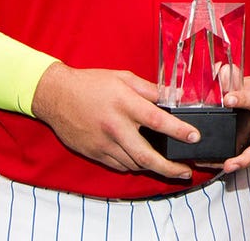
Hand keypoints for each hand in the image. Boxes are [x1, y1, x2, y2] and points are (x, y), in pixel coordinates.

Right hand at [31, 62, 200, 179]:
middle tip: (186, 171)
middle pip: (147, 155)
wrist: (55, 96)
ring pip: (134, 164)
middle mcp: (115, 127)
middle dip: (170, 168)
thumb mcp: (123, 77)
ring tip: (171, 170)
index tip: (194, 138)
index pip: (158, 120)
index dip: (179, 131)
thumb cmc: (91, 83)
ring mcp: (104, 144)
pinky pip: (120, 166)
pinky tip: (144, 163)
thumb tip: (175, 97)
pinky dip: (134, 166)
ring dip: (154, 169)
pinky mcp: (95, 153)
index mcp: (125, 104)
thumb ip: (150, 89)